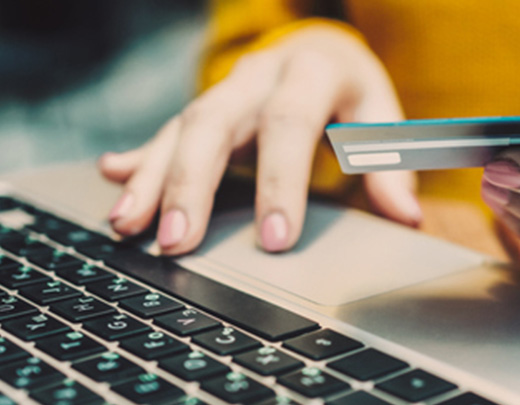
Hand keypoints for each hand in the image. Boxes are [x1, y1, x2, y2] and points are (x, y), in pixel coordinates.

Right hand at [98, 24, 419, 254]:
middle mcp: (258, 75)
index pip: (289, 125)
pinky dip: (138, 160)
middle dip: (191, 184)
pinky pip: (164, 131)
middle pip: (215, 122)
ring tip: (128, 226)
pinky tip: (113, 180)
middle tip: (177, 242)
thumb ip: (391, 165)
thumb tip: (407, 216)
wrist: (321, 46)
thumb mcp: (382, 117)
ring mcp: (224, 90)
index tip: (274, 239)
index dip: (280, 182)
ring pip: (180, 128)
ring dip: (151, 179)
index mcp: (310, 72)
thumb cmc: (353, 91)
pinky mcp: (202, 108)